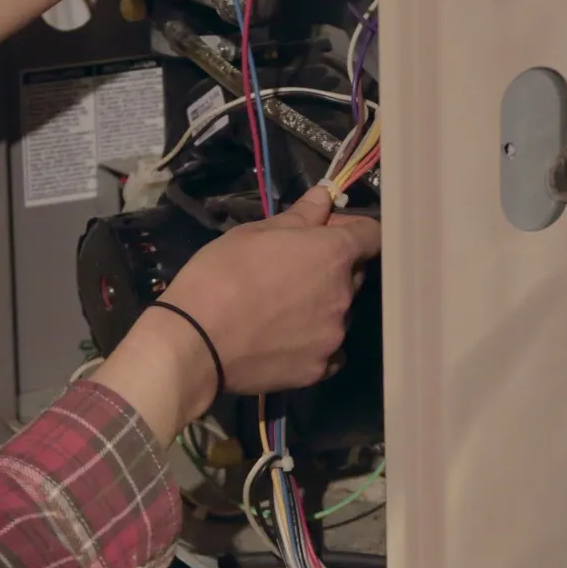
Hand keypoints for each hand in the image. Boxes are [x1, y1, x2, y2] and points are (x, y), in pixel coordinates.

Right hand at [89, 188, 379, 444]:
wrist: (194, 343)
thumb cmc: (221, 276)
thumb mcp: (254, 233)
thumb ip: (299, 216)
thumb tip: (324, 197)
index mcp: (333, 255)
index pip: (372, 235)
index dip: (353, 229)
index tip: (327, 231)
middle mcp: (344, 296)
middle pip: (354, 275)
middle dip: (332, 268)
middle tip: (291, 270)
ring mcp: (334, 337)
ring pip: (339, 313)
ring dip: (321, 306)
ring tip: (279, 310)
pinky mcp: (318, 370)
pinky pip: (328, 351)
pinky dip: (314, 343)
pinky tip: (285, 340)